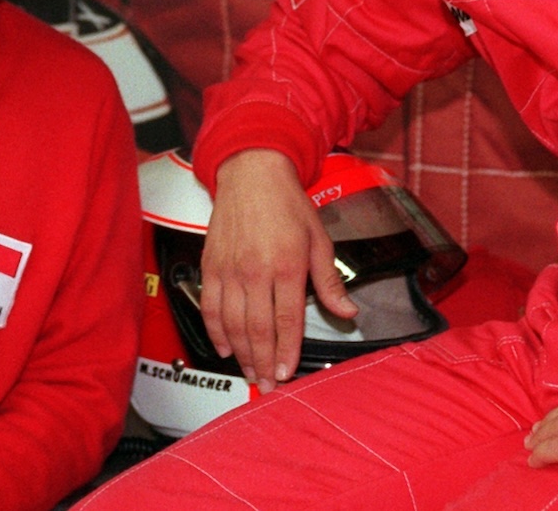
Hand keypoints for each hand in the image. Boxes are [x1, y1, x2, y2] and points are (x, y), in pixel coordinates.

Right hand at [200, 150, 357, 391]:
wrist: (252, 173)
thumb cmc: (286, 203)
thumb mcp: (318, 239)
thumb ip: (329, 281)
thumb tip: (348, 311)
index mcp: (287, 265)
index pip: (287, 321)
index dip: (287, 352)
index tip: (288, 373)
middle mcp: (255, 270)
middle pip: (257, 329)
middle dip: (263, 363)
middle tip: (268, 385)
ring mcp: (229, 269)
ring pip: (232, 324)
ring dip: (241, 354)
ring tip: (250, 373)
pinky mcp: (211, 265)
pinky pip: (210, 307)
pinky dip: (216, 331)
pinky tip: (225, 348)